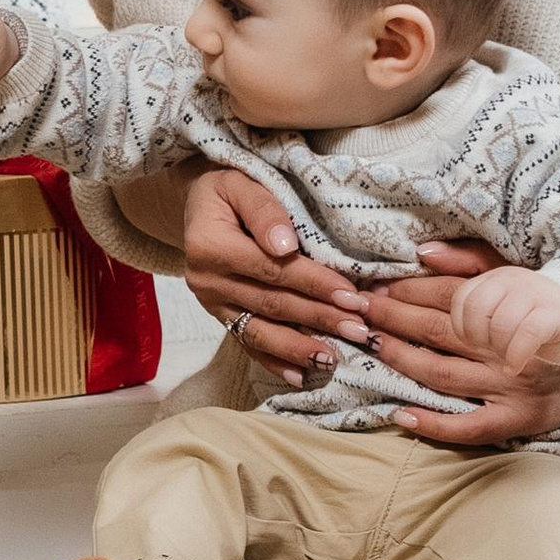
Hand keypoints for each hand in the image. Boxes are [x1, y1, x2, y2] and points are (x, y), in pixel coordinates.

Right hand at [178, 164, 368, 369]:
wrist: (200, 203)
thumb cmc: (228, 188)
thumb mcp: (242, 183)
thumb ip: (264, 211)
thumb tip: (286, 247)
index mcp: (209, 246)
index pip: (271, 269)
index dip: (313, 284)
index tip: (351, 295)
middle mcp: (206, 281)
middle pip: (271, 304)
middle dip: (318, 318)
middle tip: (359, 331)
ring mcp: (210, 304)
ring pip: (259, 332)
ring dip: (299, 348)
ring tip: (334, 358)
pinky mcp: (218, 317)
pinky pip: (247, 343)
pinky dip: (275, 361)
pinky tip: (301, 375)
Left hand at [354, 239, 559, 445]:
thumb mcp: (525, 273)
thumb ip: (475, 261)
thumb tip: (423, 252)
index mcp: (511, 304)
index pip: (447, 295)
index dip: (404, 291)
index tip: (371, 288)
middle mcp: (508, 345)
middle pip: (437, 330)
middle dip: (390, 319)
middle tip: (353, 310)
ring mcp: (513, 386)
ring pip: (442, 373)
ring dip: (399, 358)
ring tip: (367, 345)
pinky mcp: (520, 419)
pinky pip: (470, 426)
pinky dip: (433, 423)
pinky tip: (400, 414)